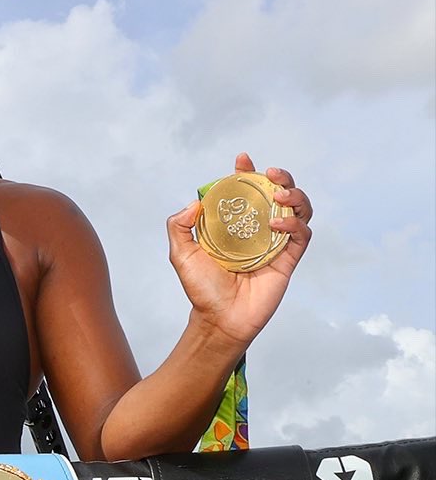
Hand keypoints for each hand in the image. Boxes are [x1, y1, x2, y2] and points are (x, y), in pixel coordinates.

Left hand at [166, 152, 312, 346]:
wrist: (219, 318)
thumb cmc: (202, 289)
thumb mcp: (181, 254)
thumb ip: (178, 227)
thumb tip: (195, 203)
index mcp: (236, 225)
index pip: (246, 192)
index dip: (247, 173)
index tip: (242, 160)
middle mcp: (258, 230)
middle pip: (279, 194)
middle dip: (280, 178)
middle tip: (271, 174)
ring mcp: (276, 244)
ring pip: (298, 210)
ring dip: (294, 196)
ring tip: (280, 195)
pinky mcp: (288, 260)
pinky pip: (301, 235)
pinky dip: (294, 225)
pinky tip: (277, 225)